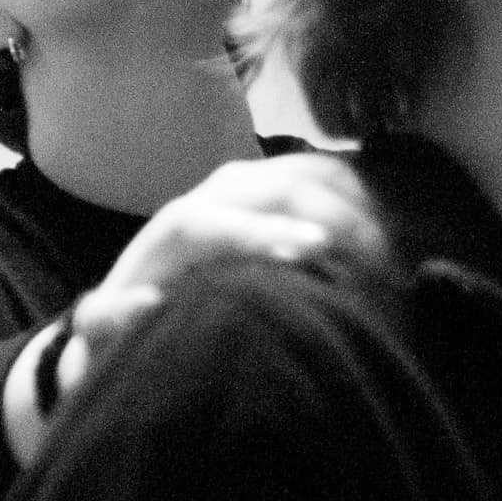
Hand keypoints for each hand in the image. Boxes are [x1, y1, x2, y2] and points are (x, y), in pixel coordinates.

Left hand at [69, 152, 375, 382]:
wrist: (148, 286)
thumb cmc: (132, 318)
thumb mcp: (106, 327)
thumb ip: (113, 318)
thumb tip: (146, 300)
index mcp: (181, 226)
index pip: (223, 221)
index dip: (265, 233)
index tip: (314, 252)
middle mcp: (220, 190)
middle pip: (284, 187)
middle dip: (337, 220)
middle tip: (382, 268)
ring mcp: (259, 180)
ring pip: (317, 173)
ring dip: (360, 208)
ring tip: (395, 257)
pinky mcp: (287, 182)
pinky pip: (336, 175)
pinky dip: (367, 197)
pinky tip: (394, 233)